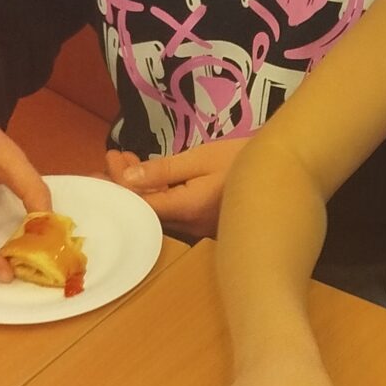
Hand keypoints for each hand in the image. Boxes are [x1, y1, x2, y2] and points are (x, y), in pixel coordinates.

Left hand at [105, 139, 244, 238]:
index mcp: (187, 209)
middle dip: (124, 184)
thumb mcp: (199, 158)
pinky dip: (159, 191)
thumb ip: (162, 170)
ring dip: (141, 185)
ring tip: (127, 159)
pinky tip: (152, 174)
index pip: (139, 204)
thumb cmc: (243, 158)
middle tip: (109, 161)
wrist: (284, 167)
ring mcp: (200, 227)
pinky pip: (174, 210)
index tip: (102, 166)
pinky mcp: (207, 222)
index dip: (115, 188)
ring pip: (159, 209)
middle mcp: (190, 226)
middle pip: (145, 209)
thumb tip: (126, 178)